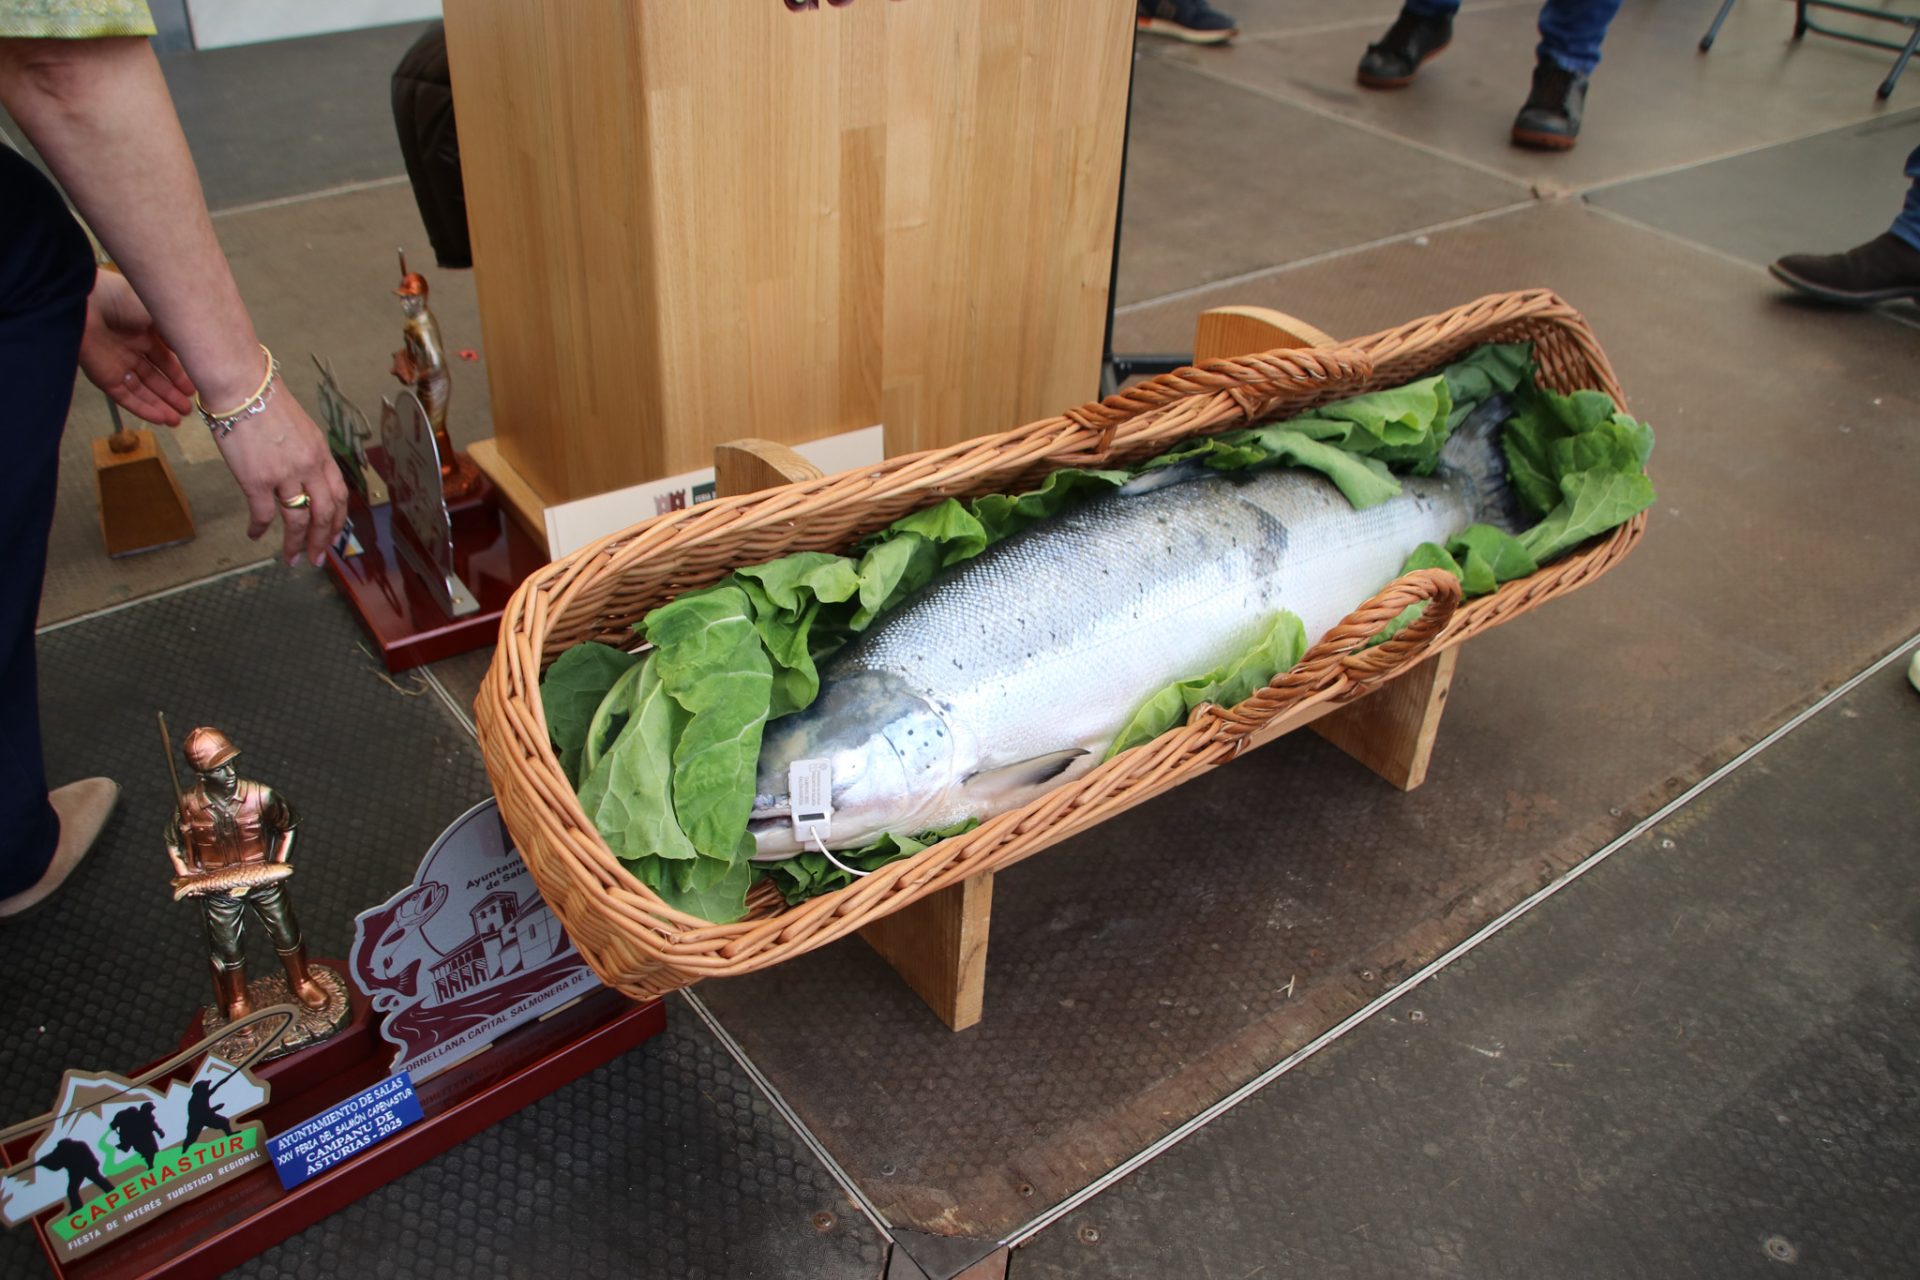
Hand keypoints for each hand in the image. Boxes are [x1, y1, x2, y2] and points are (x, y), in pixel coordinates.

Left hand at [77, 268, 195, 424]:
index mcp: (144, 332)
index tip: (194, 390)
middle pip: (155, 378)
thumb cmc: (122, 301)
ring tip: (178, 421)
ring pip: (142, 390)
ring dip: (160, 406)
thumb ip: (177, 337)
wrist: (87, 304)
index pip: (165, 359)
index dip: (179, 376)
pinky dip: (143, 409)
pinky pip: (126, 397)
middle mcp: (131, 349)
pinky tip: (160, 419)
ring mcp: (117, 364)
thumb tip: (194, 355)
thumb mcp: (160, 316)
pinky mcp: (104, 377)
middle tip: (188, 410)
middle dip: (171, 395)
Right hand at [210, 388, 349, 565]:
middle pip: (325, 514)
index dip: (339, 521)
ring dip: (296, 543)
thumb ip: (306, 454)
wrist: (241, 386)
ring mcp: (284, 475)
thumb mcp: (301, 428)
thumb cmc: (265, 403)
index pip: (339, 495)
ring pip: (298, 520)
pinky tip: (256, 535)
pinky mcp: (256, 479)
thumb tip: (305, 477)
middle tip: (317, 559)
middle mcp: (309, 467)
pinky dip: (260, 528)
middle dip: (323, 541)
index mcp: (321, 454)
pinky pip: (264, 514)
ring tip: (291, 558)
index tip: (335, 537)